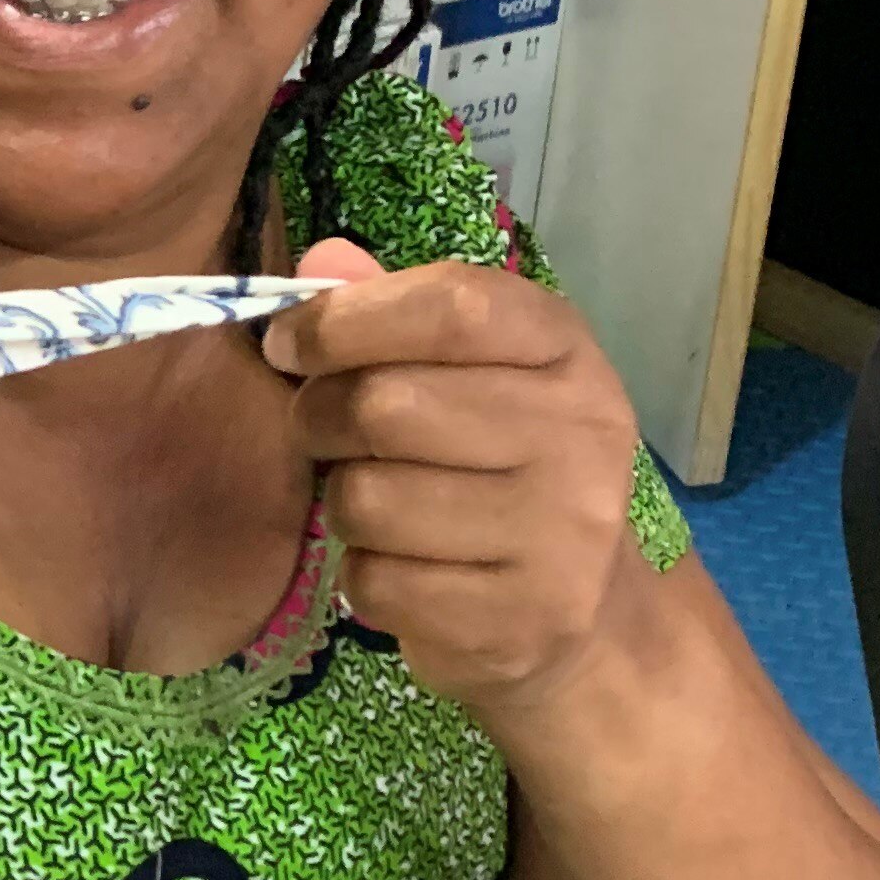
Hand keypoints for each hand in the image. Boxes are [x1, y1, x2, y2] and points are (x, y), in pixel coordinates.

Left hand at [263, 236, 655, 715]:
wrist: (589, 617)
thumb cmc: (509, 473)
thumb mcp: (475, 376)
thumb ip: (397, 313)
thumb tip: (320, 260)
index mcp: (568, 352)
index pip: (452, 305)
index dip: (345, 318)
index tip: (289, 344)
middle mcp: (580, 435)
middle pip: (386, 404)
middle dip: (320, 417)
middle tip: (322, 434)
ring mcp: (558, 534)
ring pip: (367, 500)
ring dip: (343, 504)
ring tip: (381, 508)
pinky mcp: (518, 619)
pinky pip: (375, 582)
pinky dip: (364, 578)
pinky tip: (407, 572)